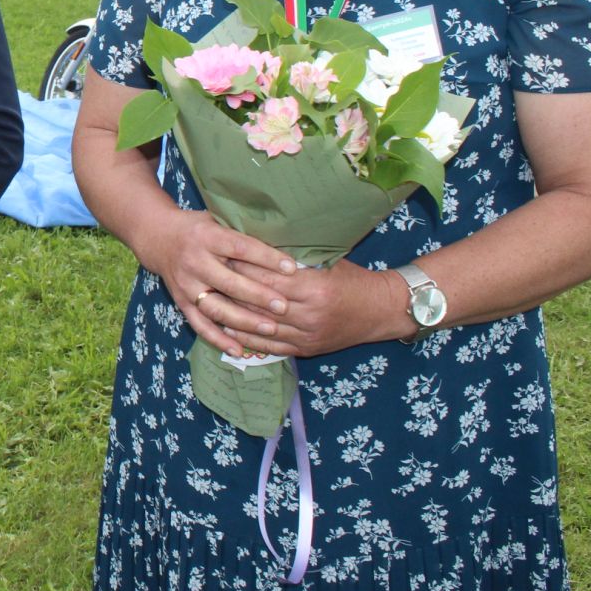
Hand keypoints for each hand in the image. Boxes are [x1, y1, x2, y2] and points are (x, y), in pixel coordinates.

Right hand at [136, 209, 299, 357]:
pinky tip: (240, 350)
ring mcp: (186, 285)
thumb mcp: (216, 220)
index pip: (240, 248)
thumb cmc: (197, 227)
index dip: (266, 258)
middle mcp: (194, 262)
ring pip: (216, 308)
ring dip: (244, 321)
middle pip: (229, 282)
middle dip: (258, 296)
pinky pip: (200, 325)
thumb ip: (241, 233)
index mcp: (206, 237)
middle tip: (284, 307)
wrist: (157, 237)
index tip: (292, 268)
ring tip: (270, 329)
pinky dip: (219, 340)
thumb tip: (282, 245)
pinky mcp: (181, 302)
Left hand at [210, 257, 411, 358]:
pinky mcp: (306, 349)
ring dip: (233, 317)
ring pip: (261, 327)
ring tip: (209, 304)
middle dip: (232, 290)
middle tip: (208, 278)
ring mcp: (307, 335)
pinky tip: (228, 331)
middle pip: (259, 303)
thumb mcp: (329, 262)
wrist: (382, 311)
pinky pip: (271, 347)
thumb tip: (262, 241)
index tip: (223, 255)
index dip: (244, 267)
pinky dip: (248, 339)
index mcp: (314, 287)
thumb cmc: (355, 279)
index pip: (269, 277)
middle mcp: (309, 314)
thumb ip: (297, 258)